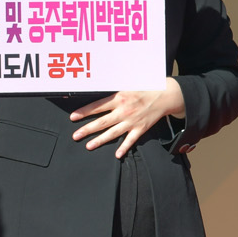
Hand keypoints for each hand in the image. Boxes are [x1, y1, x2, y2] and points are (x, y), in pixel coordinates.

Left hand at [69, 78, 185, 157]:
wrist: (164, 95)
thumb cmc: (144, 87)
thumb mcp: (127, 83)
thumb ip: (113, 86)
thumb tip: (98, 82)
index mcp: (118, 98)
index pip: (97, 106)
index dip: (84, 112)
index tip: (73, 117)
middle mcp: (123, 111)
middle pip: (102, 122)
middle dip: (87, 129)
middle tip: (75, 135)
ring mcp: (132, 121)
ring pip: (113, 133)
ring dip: (100, 140)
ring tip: (88, 146)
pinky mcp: (141, 128)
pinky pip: (131, 140)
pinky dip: (124, 148)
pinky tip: (117, 154)